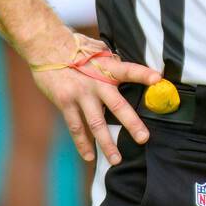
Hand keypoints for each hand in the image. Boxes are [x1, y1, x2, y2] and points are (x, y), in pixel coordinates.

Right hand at [24, 29, 162, 165]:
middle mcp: (96, 82)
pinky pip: (76, 127)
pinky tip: (89, 157)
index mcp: (107, 67)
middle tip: (144, 138)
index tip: (158, 79)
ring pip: (96, 123)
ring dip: (106, 143)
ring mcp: (80, 94)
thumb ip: (112, 60)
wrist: (46, 47)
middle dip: (131, 123)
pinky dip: (82, 143)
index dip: (143, 74)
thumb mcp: (97, 49)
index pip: (129, 70)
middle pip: (117, 106)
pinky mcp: (65, 102)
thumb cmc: (76, 46)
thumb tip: (124, 63)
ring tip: (116, 159)